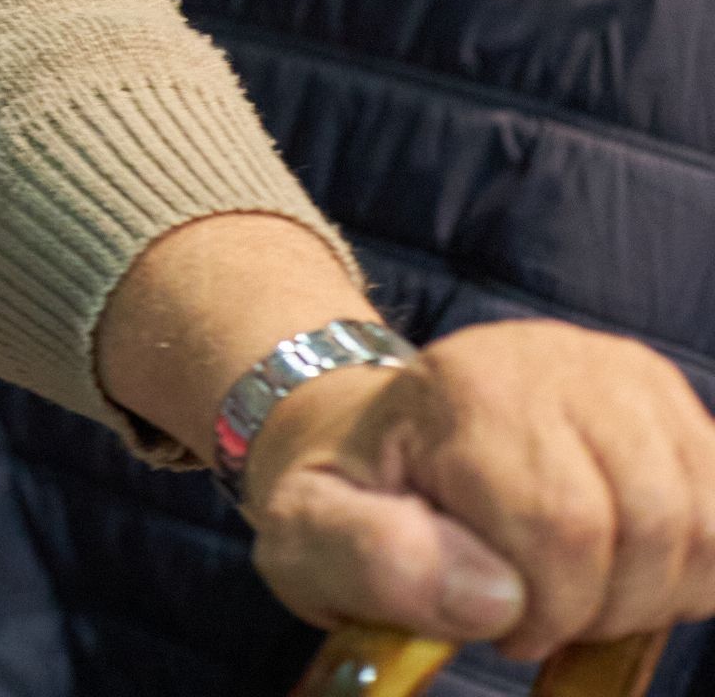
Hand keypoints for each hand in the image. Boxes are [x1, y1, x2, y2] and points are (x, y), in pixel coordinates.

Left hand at [241, 321, 714, 657]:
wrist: (374, 439)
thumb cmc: (349, 495)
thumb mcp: (308, 534)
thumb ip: (375, 560)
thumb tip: (491, 595)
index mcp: (462, 388)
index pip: (560, 525)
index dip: (545, 608)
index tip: (497, 624)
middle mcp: (552, 360)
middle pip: (647, 524)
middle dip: (600, 606)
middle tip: (538, 615)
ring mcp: (621, 376)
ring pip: (702, 524)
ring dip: (651, 592)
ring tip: (573, 591)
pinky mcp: (668, 405)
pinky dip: (691, 567)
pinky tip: (621, 569)